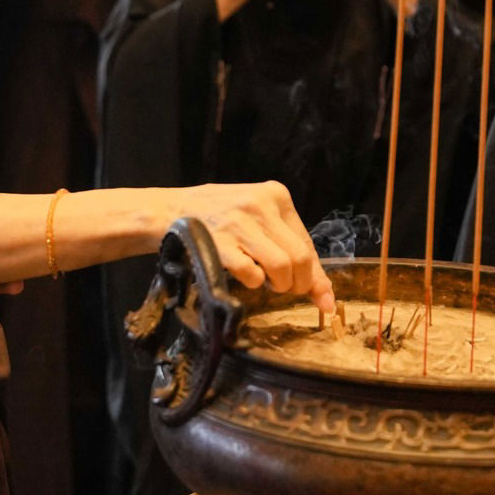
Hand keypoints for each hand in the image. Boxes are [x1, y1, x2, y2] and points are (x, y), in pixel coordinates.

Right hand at [171, 181, 334, 315]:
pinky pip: (252, 274)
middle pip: (299, 258)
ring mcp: (239, 223)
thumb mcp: (256, 217)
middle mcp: (260, 205)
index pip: (306, 243)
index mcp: (275, 194)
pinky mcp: (220, 243)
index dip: (316, 276)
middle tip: (284, 289)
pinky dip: (253, 282)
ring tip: (265, 282)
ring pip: (282, 267)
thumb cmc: (218, 216)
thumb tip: (324, 294)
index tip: (324, 300)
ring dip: (278, 285)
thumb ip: (288, 246)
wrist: (169, 210)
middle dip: (298, 284)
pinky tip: (243, 275)